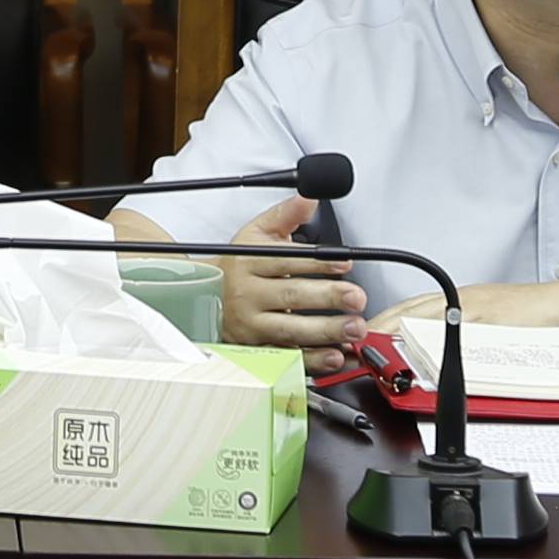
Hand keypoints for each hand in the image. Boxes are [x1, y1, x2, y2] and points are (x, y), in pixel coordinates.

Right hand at [215, 198, 364, 365]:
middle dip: (327, 297)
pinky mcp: (256, 350)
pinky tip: (335, 356)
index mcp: (250, 262)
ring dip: (325, 331)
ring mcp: (251, 326)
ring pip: (289, 330)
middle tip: (356, 298)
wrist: (201, 297)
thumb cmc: (236, 265)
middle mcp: (249, 295)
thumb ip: (286, 215)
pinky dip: (312, 360)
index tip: (345, 264)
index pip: (286, 260)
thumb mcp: (256, 234)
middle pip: (290, 296)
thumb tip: (309, 198)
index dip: (318, 263)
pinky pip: (286, 358)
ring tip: (353, 328)